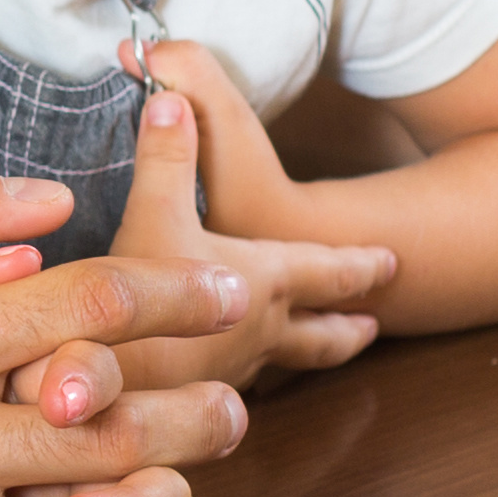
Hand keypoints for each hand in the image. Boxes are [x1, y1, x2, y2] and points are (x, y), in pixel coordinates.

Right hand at [95, 48, 394, 389]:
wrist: (101, 389)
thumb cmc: (136, 308)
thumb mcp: (151, 216)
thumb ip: (167, 158)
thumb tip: (173, 98)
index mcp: (262, 282)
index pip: (330, 270)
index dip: (362, 262)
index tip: (396, 260)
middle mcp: (260, 331)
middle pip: (322, 330)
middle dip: (349, 321)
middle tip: (375, 324)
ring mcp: (230, 372)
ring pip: (286, 363)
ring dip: (308, 354)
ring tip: (317, 355)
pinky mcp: (194, 398)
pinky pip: (240, 386)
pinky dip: (250, 378)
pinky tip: (231, 380)